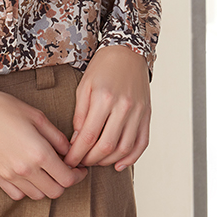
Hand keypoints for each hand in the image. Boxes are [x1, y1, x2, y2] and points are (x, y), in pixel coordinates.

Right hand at [0, 78, 87, 200]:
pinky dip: (27, 189)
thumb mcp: (37, 116)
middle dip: (65, 182)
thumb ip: (57, 137)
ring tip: (46, 170)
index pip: (68, 178)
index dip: (79, 175)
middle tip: (65, 169)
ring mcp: (9, 175)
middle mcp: (25, 169)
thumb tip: (70, 151)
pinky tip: (28, 174)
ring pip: (38, 195)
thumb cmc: (3, 106)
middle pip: (56, 191)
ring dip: (46, 186)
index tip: (80, 168)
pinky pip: (18, 194)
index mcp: (39, 152)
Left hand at [64, 45, 150, 170]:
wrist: (128, 53)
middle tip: (80, 164)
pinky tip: (119, 164)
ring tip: (95, 162)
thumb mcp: (84, 86)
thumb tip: (77, 141)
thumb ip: (80, 114)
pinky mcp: (147, 115)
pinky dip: (131, 158)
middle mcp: (123, 107)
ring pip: (124, 148)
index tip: (69, 161)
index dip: (77, 154)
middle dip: (90, 160)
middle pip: (106, 146)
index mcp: (104, 98)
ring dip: (108, 161)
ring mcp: (138, 112)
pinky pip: (142, 143)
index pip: (89, 136)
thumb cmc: (102, 68)